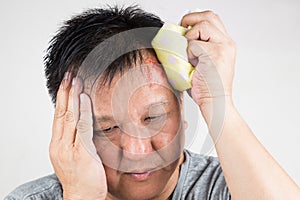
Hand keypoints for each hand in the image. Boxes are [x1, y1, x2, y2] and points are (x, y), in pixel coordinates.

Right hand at [49, 72, 106, 199]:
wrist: (82, 198)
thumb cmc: (82, 177)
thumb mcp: (76, 155)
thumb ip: (78, 139)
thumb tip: (85, 122)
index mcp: (58, 144)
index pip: (58, 117)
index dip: (62, 99)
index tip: (65, 83)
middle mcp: (59, 145)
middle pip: (61, 113)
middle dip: (64, 92)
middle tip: (68, 74)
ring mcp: (68, 149)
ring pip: (68, 117)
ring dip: (72, 96)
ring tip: (74, 79)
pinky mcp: (81, 153)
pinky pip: (81, 128)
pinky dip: (82, 111)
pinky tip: (83, 98)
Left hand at [181, 11, 235, 107]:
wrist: (215, 102)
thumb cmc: (207, 86)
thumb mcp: (204, 62)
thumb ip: (199, 47)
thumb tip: (181, 37)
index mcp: (225, 44)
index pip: (212, 19)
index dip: (196, 20)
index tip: (185, 29)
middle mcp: (227, 43)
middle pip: (209, 16)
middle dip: (191, 19)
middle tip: (182, 29)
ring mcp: (223, 47)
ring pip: (202, 26)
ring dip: (191, 38)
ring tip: (191, 55)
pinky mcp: (215, 54)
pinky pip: (194, 44)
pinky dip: (189, 53)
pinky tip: (193, 64)